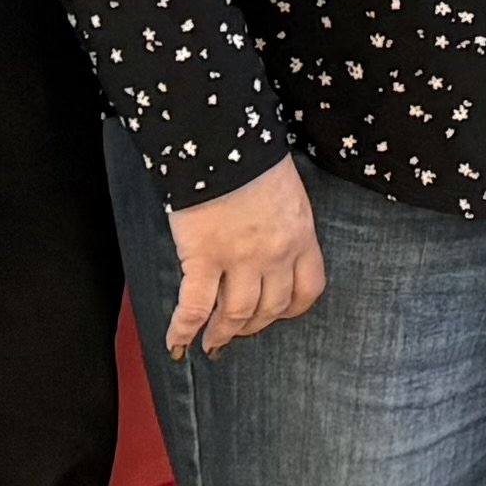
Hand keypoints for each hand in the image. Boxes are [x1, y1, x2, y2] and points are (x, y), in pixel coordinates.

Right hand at [161, 155, 327, 357]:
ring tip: (212, 342)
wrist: (223, 142)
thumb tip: (271, 237)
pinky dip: (184, 329)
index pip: (308, 288)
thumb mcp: (286, 191)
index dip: (293, 309)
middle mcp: (275, 254)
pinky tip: (177, 342)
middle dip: (255, 325)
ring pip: (236, 313)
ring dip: (223, 333)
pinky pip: (194, 305)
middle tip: (240, 331)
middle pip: (271, 307)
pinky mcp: (203, 257)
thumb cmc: (253, 157)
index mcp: (301, 236)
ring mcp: (240, 259)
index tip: (280, 315)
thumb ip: (284, 221)